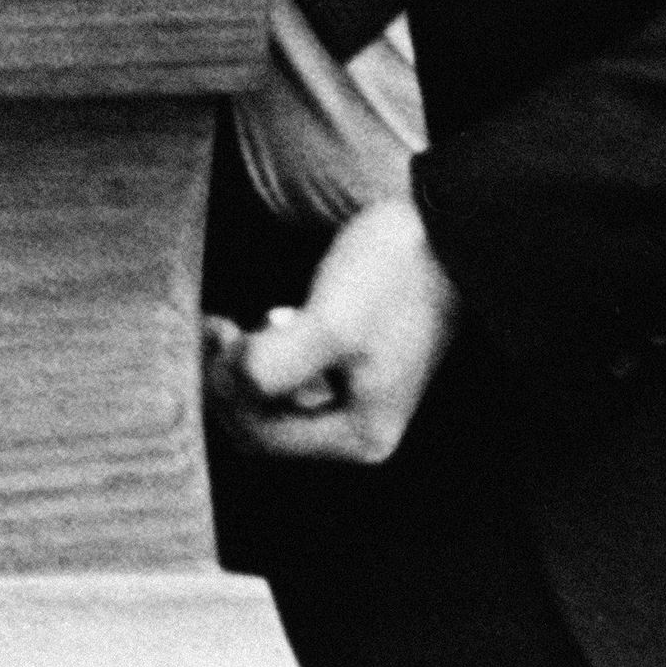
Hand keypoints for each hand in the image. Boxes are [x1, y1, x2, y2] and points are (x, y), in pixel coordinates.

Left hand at [207, 195, 458, 465]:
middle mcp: (360, 429)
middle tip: (218, 327)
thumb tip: (229, 381)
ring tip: (236, 323)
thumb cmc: (394, 276)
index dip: (227, 391)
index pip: (260, 437)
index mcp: (360, 435)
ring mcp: (358, 401)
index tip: (221, 334)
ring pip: (273, 401)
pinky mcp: (353, 368)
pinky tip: (268, 321)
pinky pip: (290, 378)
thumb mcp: (330, 324)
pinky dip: (268, 354)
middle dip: (232, 381)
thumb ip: (274, 365)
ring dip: (245, 367)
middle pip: (263, 425)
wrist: (447, 229)